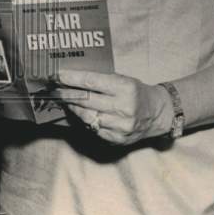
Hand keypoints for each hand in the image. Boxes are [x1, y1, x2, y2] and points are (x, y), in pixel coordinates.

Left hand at [55, 69, 172, 145]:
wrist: (158, 113)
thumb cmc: (136, 92)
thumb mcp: (123, 79)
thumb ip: (101, 80)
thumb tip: (73, 78)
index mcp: (126, 88)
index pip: (92, 82)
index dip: (72, 79)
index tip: (58, 75)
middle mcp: (124, 108)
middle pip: (87, 100)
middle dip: (68, 93)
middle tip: (55, 89)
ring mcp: (121, 126)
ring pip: (87, 117)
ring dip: (73, 108)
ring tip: (65, 101)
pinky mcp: (117, 139)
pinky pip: (94, 129)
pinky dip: (85, 121)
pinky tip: (80, 114)